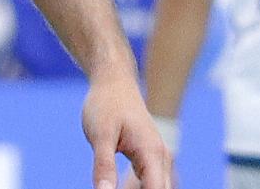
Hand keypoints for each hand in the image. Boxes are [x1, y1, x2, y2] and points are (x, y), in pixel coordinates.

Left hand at [83, 74, 171, 188]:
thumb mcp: (100, 135)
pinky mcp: (146, 157)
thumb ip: (103, 166)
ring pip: (155, 187)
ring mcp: (155, 157)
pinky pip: (148, 182)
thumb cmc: (106, 104)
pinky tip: (118, 188)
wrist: (113, 82)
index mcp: (151, 152)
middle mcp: (159, 157)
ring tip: (117, 186)